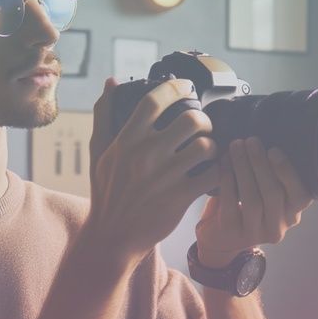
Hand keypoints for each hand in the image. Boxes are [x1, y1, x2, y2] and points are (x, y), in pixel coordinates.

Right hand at [82, 77, 220, 269]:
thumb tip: (111, 83)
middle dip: (203, 119)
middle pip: (191, 119)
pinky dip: (218, 170)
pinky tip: (213, 171)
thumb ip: (105, 114)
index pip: (156, 100)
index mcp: (127, 139)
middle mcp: (146, 154)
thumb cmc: (107, 192)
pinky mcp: (179, 197)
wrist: (112, 235)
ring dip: (212, 145)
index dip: (177, 87)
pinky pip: (212, 174)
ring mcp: (164, 176)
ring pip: (206, 145)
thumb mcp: (99, 151)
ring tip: (208, 149)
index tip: (186, 88)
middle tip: (203, 126)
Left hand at [192, 137, 312, 266]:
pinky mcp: (233, 234)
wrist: (220, 235)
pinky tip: (223, 163)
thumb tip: (269, 137)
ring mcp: (256, 234)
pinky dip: (226, 180)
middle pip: (273, 193)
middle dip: (260, 164)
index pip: (300, 195)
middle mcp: (279, 227)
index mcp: (293, 213)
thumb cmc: (247, 202)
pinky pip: (230, 204)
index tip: (273, 150)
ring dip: (243, 168)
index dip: (288, 173)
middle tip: (249, 141)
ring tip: (235, 147)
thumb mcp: (266, 190)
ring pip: (252, 199)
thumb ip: (274, 173)